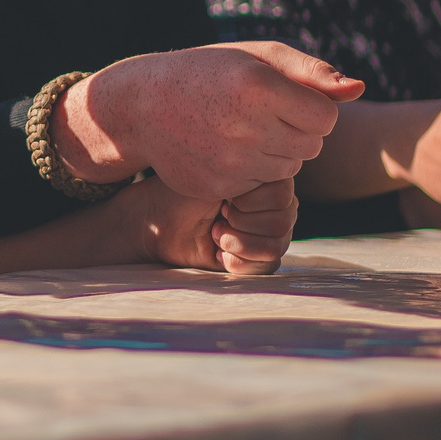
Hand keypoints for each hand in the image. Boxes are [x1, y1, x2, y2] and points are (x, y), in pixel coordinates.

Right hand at [66, 43, 360, 197]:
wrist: (142, 105)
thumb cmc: (209, 72)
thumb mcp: (258, 56)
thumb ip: (313, 72)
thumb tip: (360, 89)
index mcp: (259, 88)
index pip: (326, 118)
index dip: (312, 107)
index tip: (284, 98)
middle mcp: (246, 128)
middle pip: (311, 145)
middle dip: (296, 130)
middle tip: (258, 113)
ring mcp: (230, 163)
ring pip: (289, 169)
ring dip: (276, 152)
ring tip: (240, 129)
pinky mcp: (219, 187)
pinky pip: (260, 185)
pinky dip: (250, 170)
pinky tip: (223, 148)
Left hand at [129, 175, 296, 275]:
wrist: (159, 221)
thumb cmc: (183, 193)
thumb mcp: (214, 175)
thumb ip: (248, 174)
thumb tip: (270, 174)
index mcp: (269, 179)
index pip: (281, 196)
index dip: (247, 201)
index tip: (223, 197)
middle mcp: (277, 205)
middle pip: (282, 222)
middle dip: (241, 222)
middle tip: (218, 216)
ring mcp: (271, 232)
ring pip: (277, 245)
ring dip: (237, 242)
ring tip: (216, 233)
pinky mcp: (260, 258)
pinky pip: (268, 265)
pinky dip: (237, 260)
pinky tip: (218, 251)